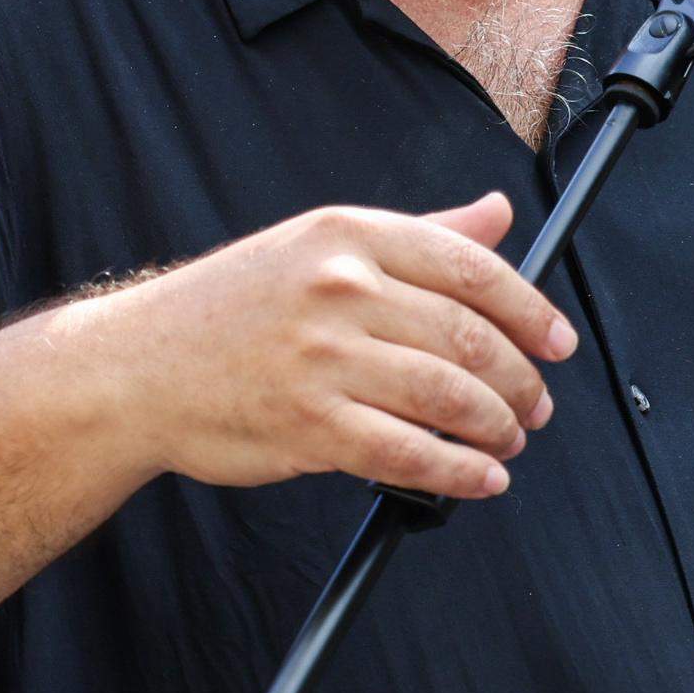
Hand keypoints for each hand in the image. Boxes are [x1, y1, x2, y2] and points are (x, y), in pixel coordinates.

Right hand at [87, 193, 576, 501]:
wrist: (135, 367)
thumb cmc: (229, 309)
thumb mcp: (317, 246)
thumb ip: (417, 234)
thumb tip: (497, 214)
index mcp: (347, 234)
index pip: (471, 268)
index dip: (531, 310)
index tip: (558, 342)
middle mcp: (338, 288)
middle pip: (469, 337)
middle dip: (519, 380)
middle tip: (536, 404)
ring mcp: (322, 358)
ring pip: (448, 396)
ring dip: (497, 427)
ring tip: (508, 439)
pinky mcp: (308, 425)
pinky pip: (408, 453)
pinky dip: (458, 472)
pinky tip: (478, 478)